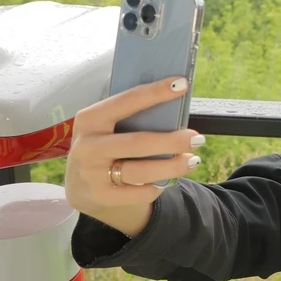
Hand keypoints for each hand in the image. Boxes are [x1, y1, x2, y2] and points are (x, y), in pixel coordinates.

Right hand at [63, 76, 203, 236]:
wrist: (82, 188)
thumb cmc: (107, 147)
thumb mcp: (107, 128)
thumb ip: (131, 118)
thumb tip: (174, 104)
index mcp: (90, 119)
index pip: (127, 101)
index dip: (156, 93)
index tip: (182, 84)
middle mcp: (87, 146)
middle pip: (138, 142)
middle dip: (172, 141)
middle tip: (197, 138)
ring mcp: (91, 173)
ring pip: (141, 171)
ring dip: (172, 166)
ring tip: (193, 161)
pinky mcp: (101, 196)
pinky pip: (139, 192)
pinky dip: (157, 187)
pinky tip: (168, 180)